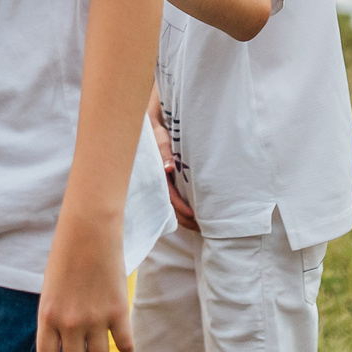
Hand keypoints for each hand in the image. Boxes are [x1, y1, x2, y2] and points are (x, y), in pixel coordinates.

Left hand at [35, 216, 129, 351]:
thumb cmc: (67, 254)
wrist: (88, 230)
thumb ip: (55, 316)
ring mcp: (95, 319)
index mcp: (48, 315)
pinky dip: (126, 349)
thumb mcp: (50, 289)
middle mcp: (69, 322)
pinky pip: (125, 346)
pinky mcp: (118, 311)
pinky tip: (123, 341)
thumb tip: (67, 342)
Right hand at [148, 93, 196, 232]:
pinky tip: (192, 215)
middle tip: (202, 227)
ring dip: (184, 217)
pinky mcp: (164, 182)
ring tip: (200, 225)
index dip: (181, 207)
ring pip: (171, 206)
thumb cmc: (156, 130)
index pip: (168, 196)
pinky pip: (172, 199)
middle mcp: (157, 181)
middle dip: (184, 219)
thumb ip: (164, 150)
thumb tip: (168, 168)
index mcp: (155, 173)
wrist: (149, 124)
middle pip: (170, 207)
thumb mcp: (159, 137)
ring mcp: (160, 183)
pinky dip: (182, 209)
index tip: (194, 216)